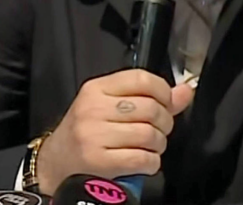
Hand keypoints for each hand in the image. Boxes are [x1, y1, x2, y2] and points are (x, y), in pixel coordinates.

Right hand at [35, 69, 194, 193]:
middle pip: (151, 109)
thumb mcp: (111, 106)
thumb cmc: (88, 131)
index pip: (142, 79)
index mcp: (97, 88)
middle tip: (159, 130)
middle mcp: (93, 108)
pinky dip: (151, 163)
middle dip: (165, 123)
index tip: (166, 104)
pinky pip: (142, 159)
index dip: (163, 92)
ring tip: (151, 147)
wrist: (56, 162)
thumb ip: (150, 97)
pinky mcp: (99, 162)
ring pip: (149, 135)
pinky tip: (144, 162)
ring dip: (158, 145)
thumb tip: (186, 90)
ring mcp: (94, 135)